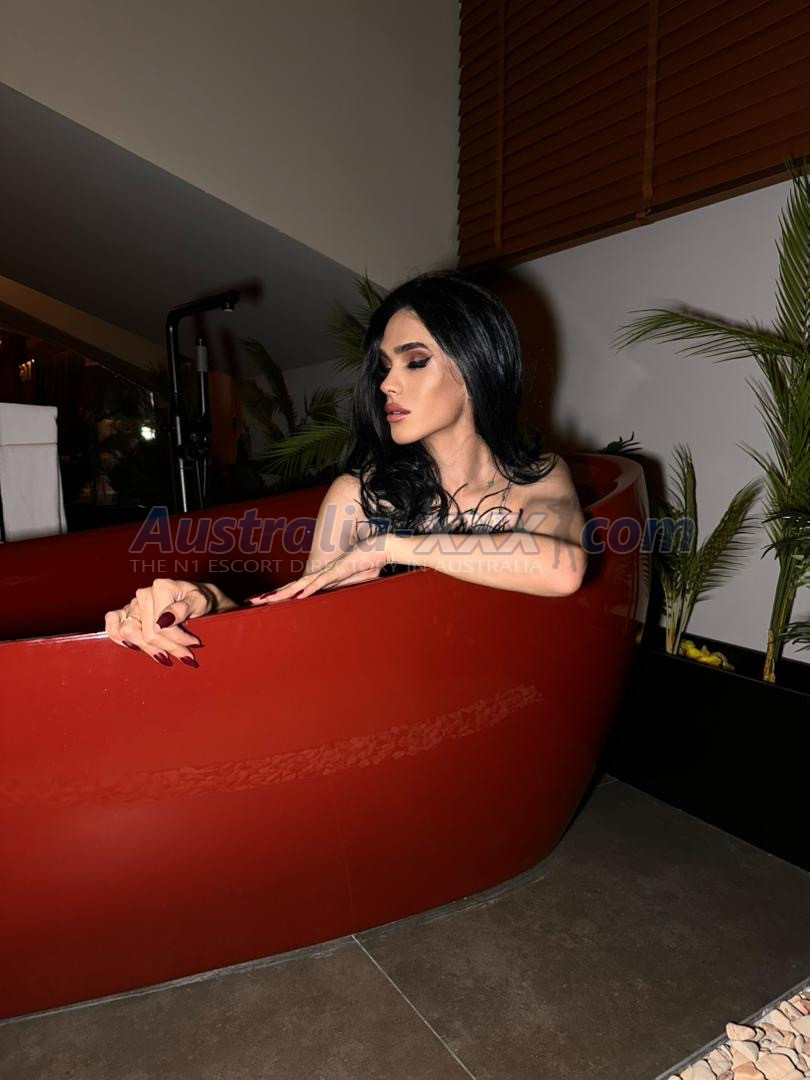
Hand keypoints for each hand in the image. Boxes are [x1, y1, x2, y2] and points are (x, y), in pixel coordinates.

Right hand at [104, 578, 227, 666]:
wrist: (198, 599)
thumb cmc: (200, 600)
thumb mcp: (200, 602)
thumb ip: (183, 609)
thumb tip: (163, 621)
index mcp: (161, 588)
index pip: (160, 626)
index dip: (178, 641)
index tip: (194, 645)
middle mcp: (144, 594)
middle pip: (146, 634)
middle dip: (168, 648)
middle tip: (186, 654)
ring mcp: (133, 603)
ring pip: (129, 633)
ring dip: (147, 649)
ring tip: (166, 655)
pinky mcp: (126, 612)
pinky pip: (112, 624)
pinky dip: (119, 637)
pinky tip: (136, 647)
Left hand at [246, 538, 391, 605]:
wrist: (383, 546)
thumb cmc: (369, 561)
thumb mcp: (355, 581)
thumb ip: (344, 588)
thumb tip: (337, 598)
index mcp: (322, 578)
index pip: (296, 588)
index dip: (280, 594)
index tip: (264, 601)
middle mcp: (321, 573)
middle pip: (292, 586)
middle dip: (272, 595)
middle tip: (251, 601)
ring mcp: (329, 571)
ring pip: (302, 584)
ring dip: (284, 593)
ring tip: (266, 601)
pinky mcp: (340, 570)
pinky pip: (322, 581)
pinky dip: (309, 589)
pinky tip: (298, 596)